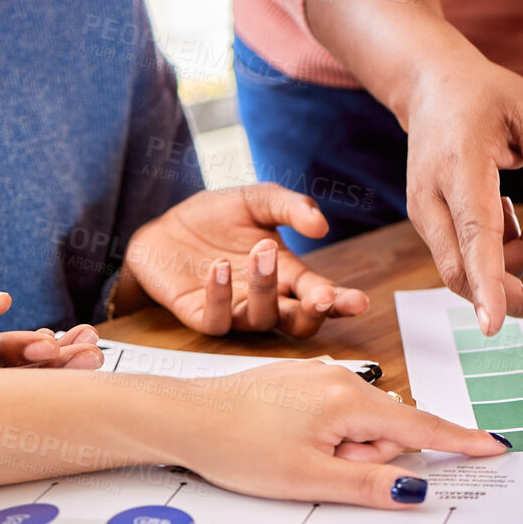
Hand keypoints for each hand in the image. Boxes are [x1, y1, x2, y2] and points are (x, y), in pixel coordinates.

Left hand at [114, 184, 368, 336]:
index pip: (321, 295)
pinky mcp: (201, 315)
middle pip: (300, 323)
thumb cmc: (216, 217)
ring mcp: (235, 311)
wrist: (163, 226)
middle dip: (315, 312)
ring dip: (265, 288)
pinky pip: (217, 319)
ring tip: (261, 250)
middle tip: (321, 295)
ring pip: (261, 319)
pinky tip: (219, 265)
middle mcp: (266, 300)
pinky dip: (220, 294)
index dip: (341, 302)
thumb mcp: (257, 200)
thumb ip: (290, 207)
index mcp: (288, 275)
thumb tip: (321, 225)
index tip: (359, 301)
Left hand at [167, 361, 508, 507]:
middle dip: (366, 459)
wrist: (181, 416)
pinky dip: (325, 438)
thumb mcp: (309, 479)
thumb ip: (370, 484)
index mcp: (350, 402)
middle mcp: (341, 381)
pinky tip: (287, 445)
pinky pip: (335, 416)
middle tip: (319, 470)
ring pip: (359, 426)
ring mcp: (320, 380)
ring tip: (295, 458)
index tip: (497, 446)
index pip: (421, 427)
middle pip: (387, 432)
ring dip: (342, 451)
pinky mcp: (301, 384)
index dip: (460, 441)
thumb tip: (416, 489)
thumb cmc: (237, 447)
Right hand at [401, 46, 522, 333]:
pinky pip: (466, 259)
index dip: (487, 282)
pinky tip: (509, 214)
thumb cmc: (487, 96)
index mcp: (460, 166)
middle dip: (513, 297)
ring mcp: (425, 216)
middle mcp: (431, 199)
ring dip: (512, 263)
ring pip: (467, 272)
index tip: (494, 323)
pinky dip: (498, 253)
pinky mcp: (431, 225)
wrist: (432, 86)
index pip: (473, 235)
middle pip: (463, 274)